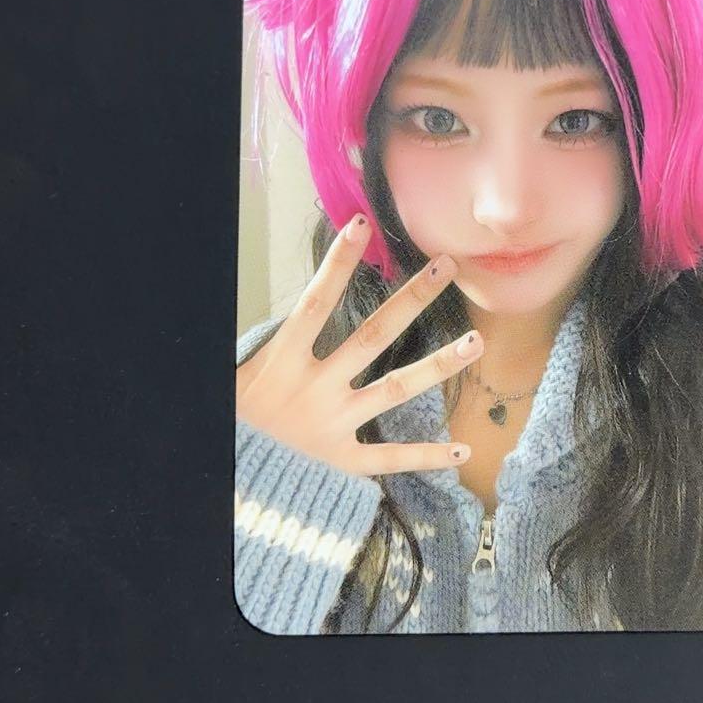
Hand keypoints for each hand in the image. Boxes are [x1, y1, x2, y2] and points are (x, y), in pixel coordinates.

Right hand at [235, 214, 481, 476]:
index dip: (337, 264)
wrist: (226, 477)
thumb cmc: (235, 415)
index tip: (362, 224)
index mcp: (283, 363)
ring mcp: (334, 425)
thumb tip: (298, 302)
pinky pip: (390, 459)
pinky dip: (426, 457)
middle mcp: (315, 390)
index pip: (315, 303)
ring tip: (476, 342)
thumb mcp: (240, 368)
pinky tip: (464, 452)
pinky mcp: (343, 461)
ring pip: (394, 390)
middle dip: (412, 299)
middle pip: (372, 336)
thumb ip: (271, 336)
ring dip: (437, 365)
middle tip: (447, 266)